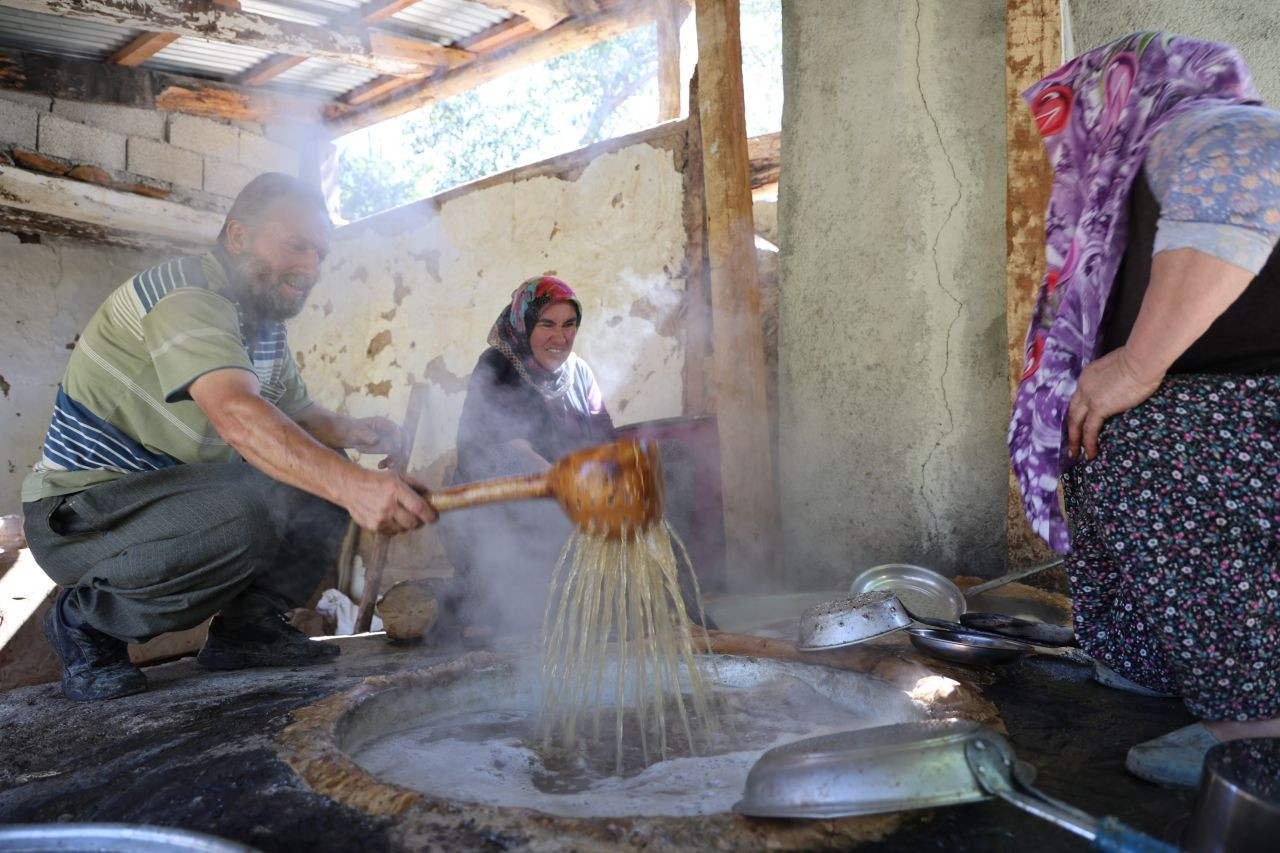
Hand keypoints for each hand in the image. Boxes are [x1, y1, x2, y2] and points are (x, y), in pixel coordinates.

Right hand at [342, 469, 437, 534]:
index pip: (419, 508)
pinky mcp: (373, 526)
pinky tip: (393, 518)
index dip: (430, 515)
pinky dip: (397, 527)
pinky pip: (392, 532)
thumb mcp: (397, 476)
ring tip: (404, 515)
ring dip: (408, 524)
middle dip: (421, 521)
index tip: (435, 516)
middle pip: (413, 523)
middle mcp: (388, 505)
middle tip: (422, 517)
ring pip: (404, 529)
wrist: (351, 487)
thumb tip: (431, 494)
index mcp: (395, 490)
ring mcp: (380, 518)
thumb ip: (415, 485)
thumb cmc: (376, 480)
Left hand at [347, 416, 406, 469]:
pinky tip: (380, 466)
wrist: (353, 435)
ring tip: (388, 466)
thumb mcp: (357, 431)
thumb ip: (366, 434)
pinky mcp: (390, 448)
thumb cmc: (355, 430)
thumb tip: (376, 440)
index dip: (398, 440)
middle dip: (402, 451)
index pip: (397, 431)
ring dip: (396, 459)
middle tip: (394, 460)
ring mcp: (392, 439)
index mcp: (385, 423)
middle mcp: (392, 431)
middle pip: (404, 440)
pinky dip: (390, 462)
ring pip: (401, 449)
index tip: (394, 450)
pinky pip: (395, 456)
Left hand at [1066, 346, 1162, 460]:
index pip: (1078, 399)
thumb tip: (1119, 390)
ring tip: (1076, 454)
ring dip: (1075, 440)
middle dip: (1071, 430)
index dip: (1077, 413)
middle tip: (1071, 445)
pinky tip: (1091, 453)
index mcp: (1087, 377)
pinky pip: (1089, 429)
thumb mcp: (1118, 370)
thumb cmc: (1139, 361)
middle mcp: (1083, 387)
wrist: (1141, 360)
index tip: (1077, 425)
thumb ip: (1113, 381)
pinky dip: (1088, 443)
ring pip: (1076, 423)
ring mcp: (1089, 397)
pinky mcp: (1099, 407)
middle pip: (1073, 412)